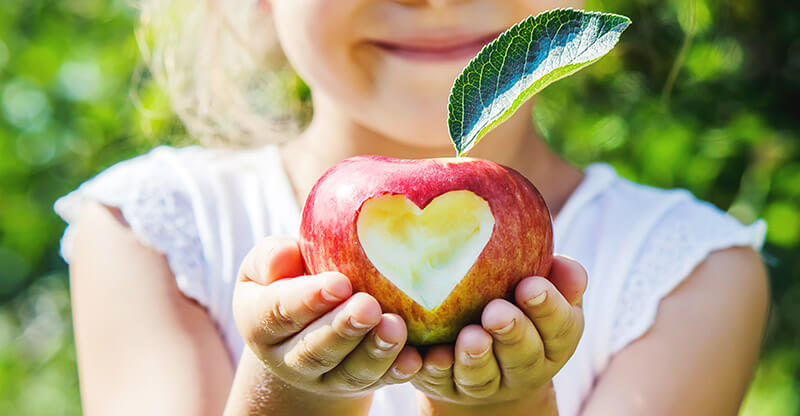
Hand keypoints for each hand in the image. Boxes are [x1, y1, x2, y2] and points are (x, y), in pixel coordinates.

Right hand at [232, 236, 422, 397]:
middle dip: (343, 328)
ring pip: (349, 371)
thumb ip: (272, 257)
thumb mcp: (269, 266)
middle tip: (368, 306)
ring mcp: (326, 377)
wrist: (306, 323)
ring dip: (375, 351)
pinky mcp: (359, 383)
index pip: (277, 312)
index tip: (338, 283)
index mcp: (259, 322)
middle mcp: (288, 357)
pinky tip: (414, 358)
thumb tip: (287, 253)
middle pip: (314, 350)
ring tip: (395, 327)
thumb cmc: (289, 278)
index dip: (306, 300)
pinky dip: (397, 371)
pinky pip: (380, 381)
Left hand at [413, 255, 586, 410]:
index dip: (548, 308)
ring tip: (470, 337)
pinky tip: (433, 355)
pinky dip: (437, 370)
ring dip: (476, 357)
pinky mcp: (448, 388)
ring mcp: (486, 384)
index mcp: (553, 343)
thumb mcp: (543, 290)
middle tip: (497, 313)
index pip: (560, 329)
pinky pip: (442, 382)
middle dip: (512, 333)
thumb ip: (558, 277)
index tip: (530, 286)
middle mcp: (524, 370)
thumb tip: (566, 265)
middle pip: (523, 357)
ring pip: (483, 376)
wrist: (484, 357)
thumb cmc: (517, 304)